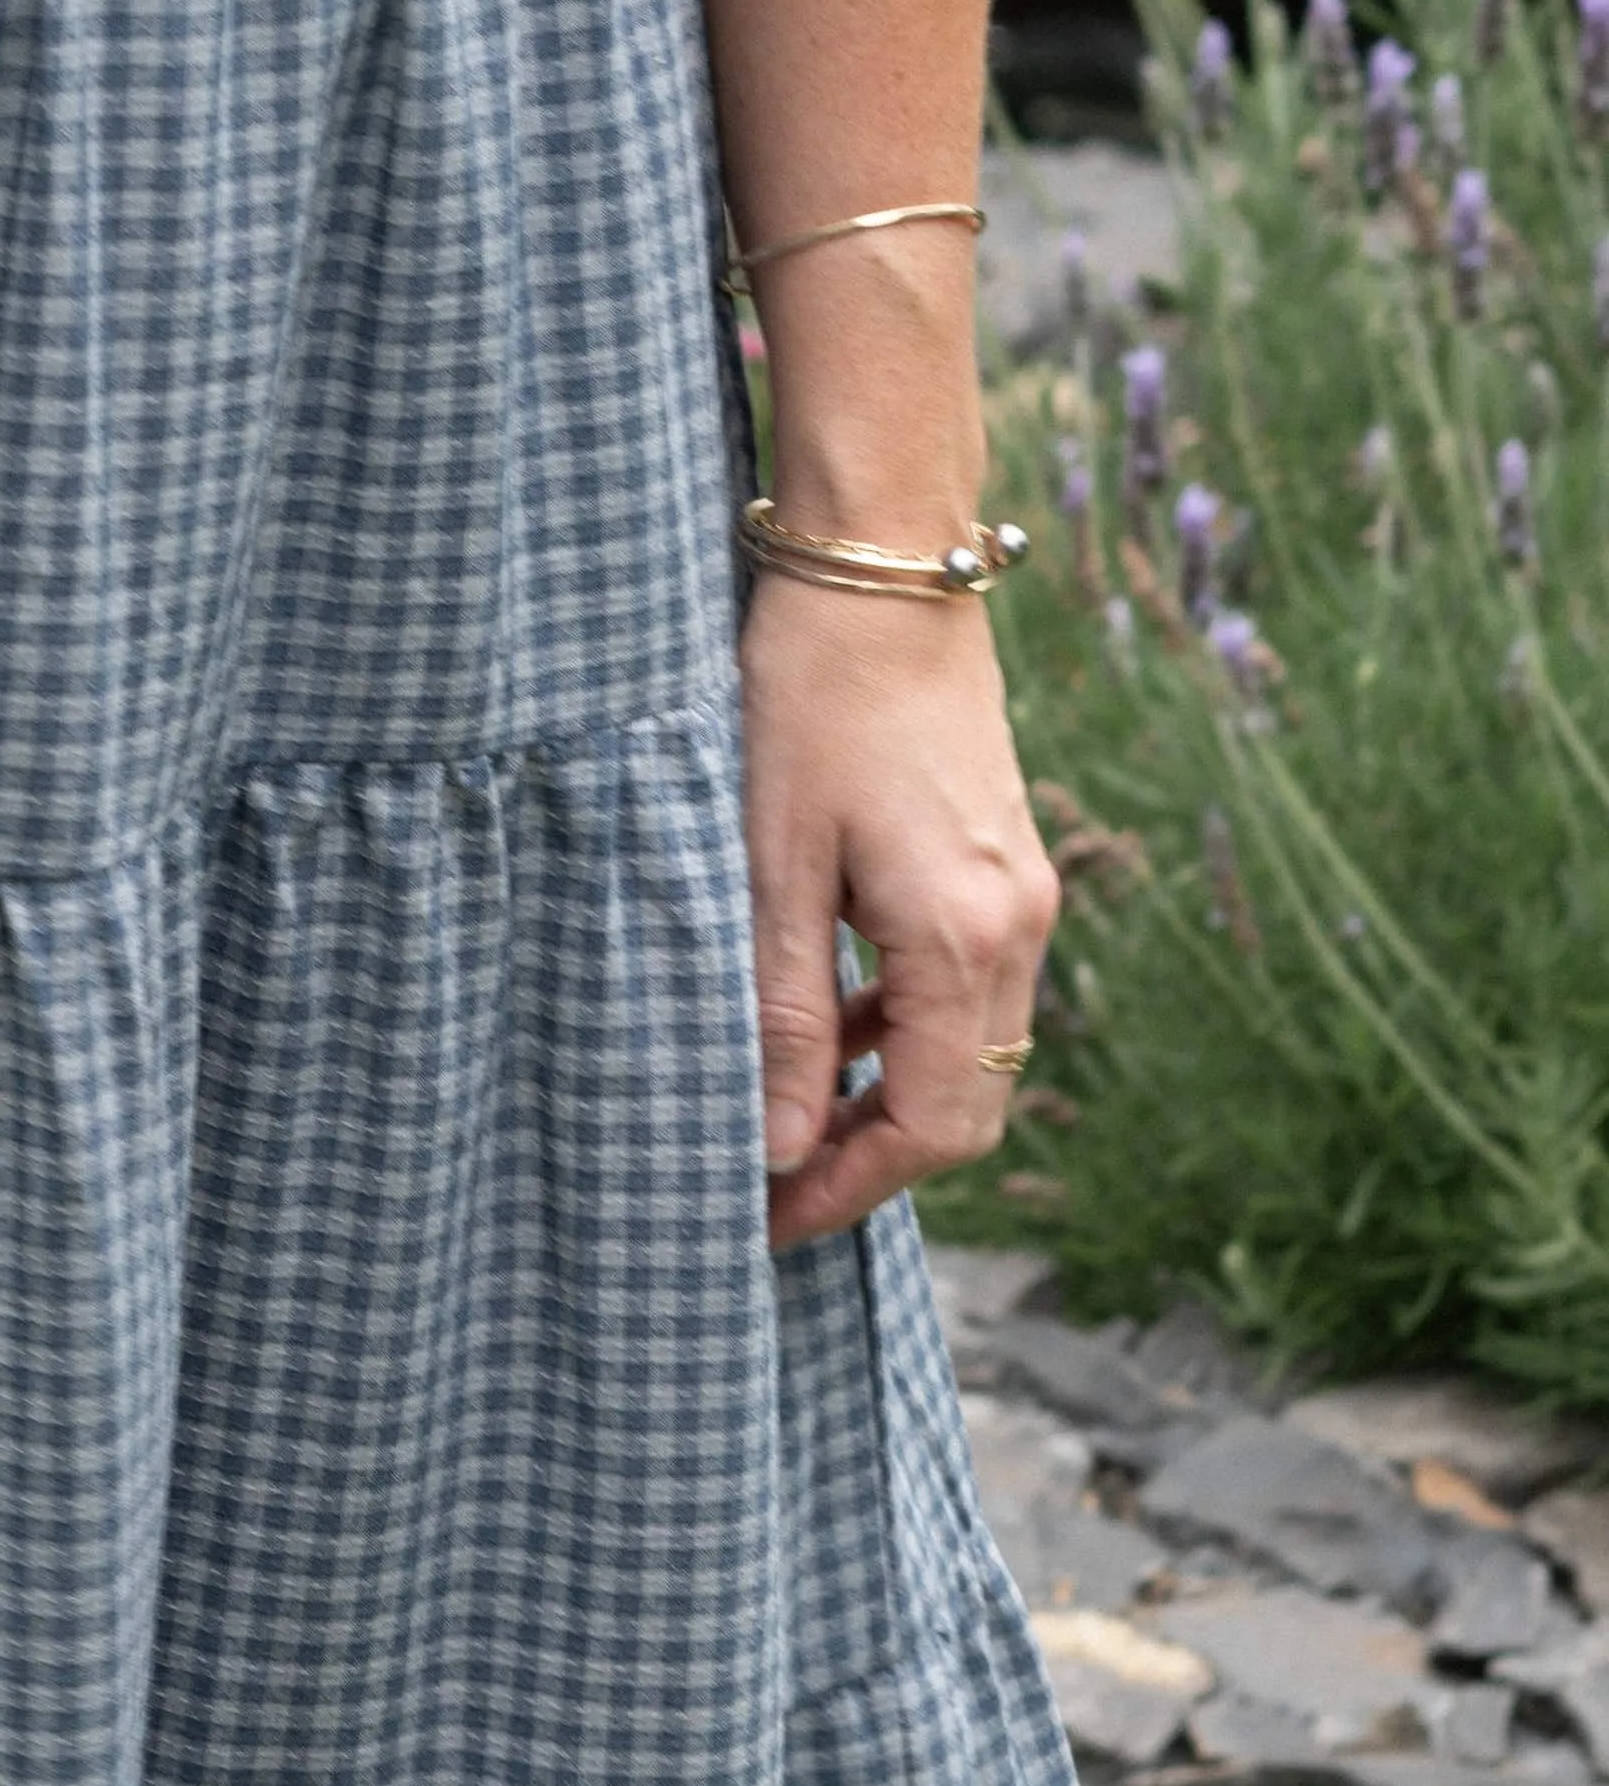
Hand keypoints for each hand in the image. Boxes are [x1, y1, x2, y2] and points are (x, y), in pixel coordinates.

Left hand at [739, 575, 1057, 1253]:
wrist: (881, 569)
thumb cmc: (809, 702)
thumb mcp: (771, 867)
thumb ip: (784, 1015)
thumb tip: (776, 1145)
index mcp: (965, 936)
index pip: (932, 1125)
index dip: (848, 1186)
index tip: (764, 1216)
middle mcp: (1017, 927)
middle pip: (965, 1108)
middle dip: (870, 1161)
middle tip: (766, 1188)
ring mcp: (1021, 896)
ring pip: (969, 1053)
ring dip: (883, 1100)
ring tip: (780, 1116)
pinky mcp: (1002, 868)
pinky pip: (964, 991)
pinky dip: (901, 1032)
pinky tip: (826, 1026)